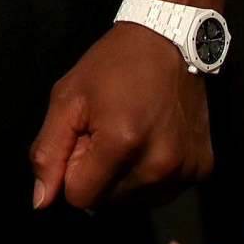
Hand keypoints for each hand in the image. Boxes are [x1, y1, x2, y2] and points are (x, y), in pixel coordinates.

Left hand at [28, 22, 212, 210]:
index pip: (81, 197)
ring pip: (136, 202)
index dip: (73, 168)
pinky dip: (151, 176)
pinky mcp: (203, 170)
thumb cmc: (111, 67)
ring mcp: (186, 170)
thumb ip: (48, 151)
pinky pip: (164, 193)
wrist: (168, 41)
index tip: (84, 137)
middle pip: (108, 203)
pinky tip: (153, 142)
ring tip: (131, 134)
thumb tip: (40, 203)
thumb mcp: (67, 98)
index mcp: (122, 144)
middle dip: (98, 174)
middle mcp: (159, 165)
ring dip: (124, 179)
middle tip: (107, 131)